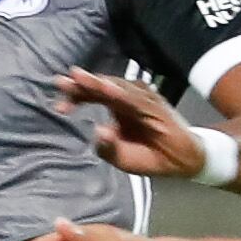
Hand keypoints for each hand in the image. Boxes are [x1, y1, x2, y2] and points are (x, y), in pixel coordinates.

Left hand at [55, 66, 206, 179]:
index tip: (58, 106)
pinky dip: (121, 92)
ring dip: (98, 83)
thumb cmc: (151, 156)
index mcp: (117, 106)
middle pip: (102, 86)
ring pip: (117, 87)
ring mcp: (143, 99)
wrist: (182, 162)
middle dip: (81, 84)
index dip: (76, 97)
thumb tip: (98, 131)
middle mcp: (128, 98)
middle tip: (61, 81)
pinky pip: (136, 97)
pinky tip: (107, 89)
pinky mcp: (156, 105)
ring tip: (80, 79)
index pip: (93, 95)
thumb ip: (107, 148)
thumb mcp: (121, 158)